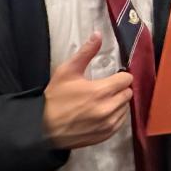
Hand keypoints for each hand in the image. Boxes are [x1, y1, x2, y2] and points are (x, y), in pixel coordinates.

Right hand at [42, 32, 132, 149]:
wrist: (42, 128)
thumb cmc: (54, 98)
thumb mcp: (67, 71)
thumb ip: (86, 52)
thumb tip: (98, 35)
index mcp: (101, 91)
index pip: (127, 79)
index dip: (119, 76)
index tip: (111, 78)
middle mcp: (109, 108)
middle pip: (128, 93)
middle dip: (119, 89)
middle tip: (104, 90)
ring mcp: (108, 124)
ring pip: (125, 108)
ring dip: (118, 103)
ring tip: (101, 102)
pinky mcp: (106, 135)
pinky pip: (120, 122)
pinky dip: (114, 117)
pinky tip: (101, 114)